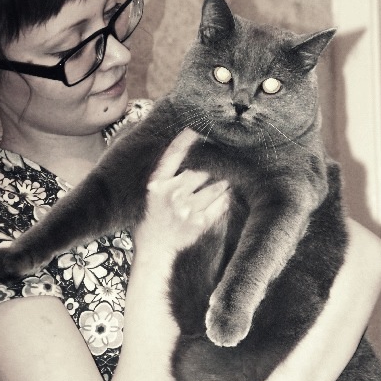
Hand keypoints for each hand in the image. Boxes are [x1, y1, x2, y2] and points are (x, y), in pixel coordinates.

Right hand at [134, 128, 228, 259]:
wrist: (154, 252)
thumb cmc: (150, 220)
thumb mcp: (149, 195)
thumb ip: (163, 177)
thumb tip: (181, 154)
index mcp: (156, 184)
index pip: (174, 154)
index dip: (187, 139)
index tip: (199, 128)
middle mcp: (172, 194)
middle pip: (201, 170)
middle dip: (215, 163)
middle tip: (228, 154)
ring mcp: (186, 209)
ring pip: (215, 187)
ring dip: (224, 181)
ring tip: (231, 175)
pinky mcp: (199, 223)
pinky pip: (220, 205)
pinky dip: (226, 198)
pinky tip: (228, 194)